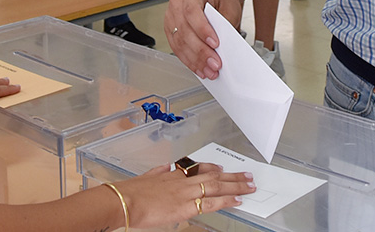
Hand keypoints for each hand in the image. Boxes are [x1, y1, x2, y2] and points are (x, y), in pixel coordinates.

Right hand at [113, 163, 253, 228]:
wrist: (125, 201)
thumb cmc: (131, 192)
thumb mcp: (145, 177)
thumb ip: (157, 173)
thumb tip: (164, 168)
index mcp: (172, 174)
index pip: (197, 167)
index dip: (212, 168)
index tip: (221, 168)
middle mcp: (182, 180)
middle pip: (213, 175)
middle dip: (232, 176)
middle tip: (247, 175)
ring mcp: (187, 192)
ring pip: (218, 186)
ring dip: (236, 185)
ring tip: (250, 185)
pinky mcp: (187, 206)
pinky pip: (212, 202)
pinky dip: (227, 200)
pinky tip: (238, 200)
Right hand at [164, 0, 244, 78]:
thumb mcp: (230, 6)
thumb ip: (225, 25)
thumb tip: (223, 48)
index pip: (192, 11)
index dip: (202, 29)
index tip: (215, 44)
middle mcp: (177, 3)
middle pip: (184, 30)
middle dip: (201, 51)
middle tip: (215, 64)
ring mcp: (171, 18)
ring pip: (179, 42)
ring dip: (195, 60)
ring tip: (209, 70)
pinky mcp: (171, 31)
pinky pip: (177, 49)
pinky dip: (189, 61)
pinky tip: (200, 68)